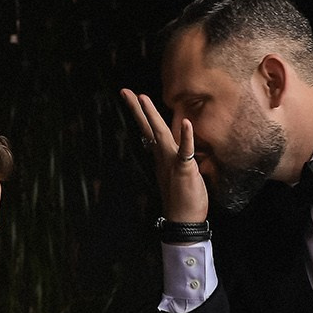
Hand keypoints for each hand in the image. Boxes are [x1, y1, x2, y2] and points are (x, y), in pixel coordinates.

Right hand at [120, 88, 209, 223]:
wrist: (183, 221)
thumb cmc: (183, 200)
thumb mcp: (178, 174)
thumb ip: (175, 159)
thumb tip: (175, 151)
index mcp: (162, 157)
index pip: (150, 131)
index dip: (142, 114)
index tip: (134, 98)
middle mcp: (164, 157)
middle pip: (149, 128)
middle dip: (138, 109)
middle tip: (126, 92)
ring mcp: (172, 162)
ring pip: (161, 135)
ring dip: (152, 116)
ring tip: (143, 98)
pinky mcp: (184, 170)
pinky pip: (185, 151)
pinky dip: (186, 137)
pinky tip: (186, 123)